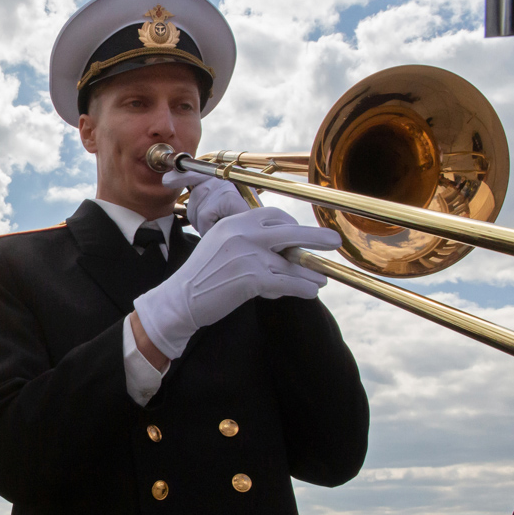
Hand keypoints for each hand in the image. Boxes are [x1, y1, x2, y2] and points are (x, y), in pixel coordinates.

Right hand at [132, 206, 338, 359]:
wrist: (180, 299)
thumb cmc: (201, 277)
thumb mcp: (219, 245)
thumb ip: (246, 240)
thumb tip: (280, 248)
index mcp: (233, 222)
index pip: (272, 215)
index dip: (291, 224)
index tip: (301, 235)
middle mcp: (242, 234)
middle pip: (289, 231)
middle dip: (315, 237)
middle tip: (333, 241)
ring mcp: (248, 256)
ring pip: (291, 262)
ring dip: (310, 272)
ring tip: (321, 278)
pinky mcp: (251, 279)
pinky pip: (286, 282)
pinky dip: (302, 288)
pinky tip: (310, 292)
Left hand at [163, 168, 249, 234]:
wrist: (261, 238)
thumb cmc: (239, 227)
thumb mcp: (218, 209)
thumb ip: (200, 196)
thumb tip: (167, 179)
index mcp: (225, 178)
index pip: (196, 171)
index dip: (181, 176)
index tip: (167, 180)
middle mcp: (226, 178)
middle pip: (195, 196)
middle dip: (199, 216)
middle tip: (216, 224)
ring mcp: (227, 186)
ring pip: (197, 209)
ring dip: (205, 225)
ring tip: (223, 227)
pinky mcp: (228, 198)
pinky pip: (204, 216)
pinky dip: (210, 228)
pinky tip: (224, 229)